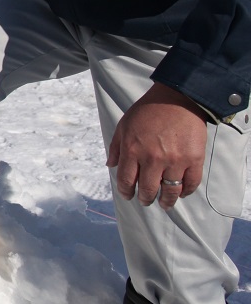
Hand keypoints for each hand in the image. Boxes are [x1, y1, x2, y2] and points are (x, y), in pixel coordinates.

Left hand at [107, 83, 208, 210]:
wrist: (178, 99)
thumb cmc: (148, 111)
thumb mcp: (124, 125)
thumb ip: (116, 147)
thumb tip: (110, 165)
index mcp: (132, 150)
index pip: (125, 180)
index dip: (126, 192)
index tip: (128, 195)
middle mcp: (152, 158)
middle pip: (147, 189)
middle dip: (145, 199)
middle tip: (146, 200)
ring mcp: (175, 160)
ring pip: (169, 191)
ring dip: (166, 201)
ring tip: (164, 204)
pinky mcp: (194, 159)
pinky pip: (190, 184)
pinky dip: (185, 192)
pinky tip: (181, 193)